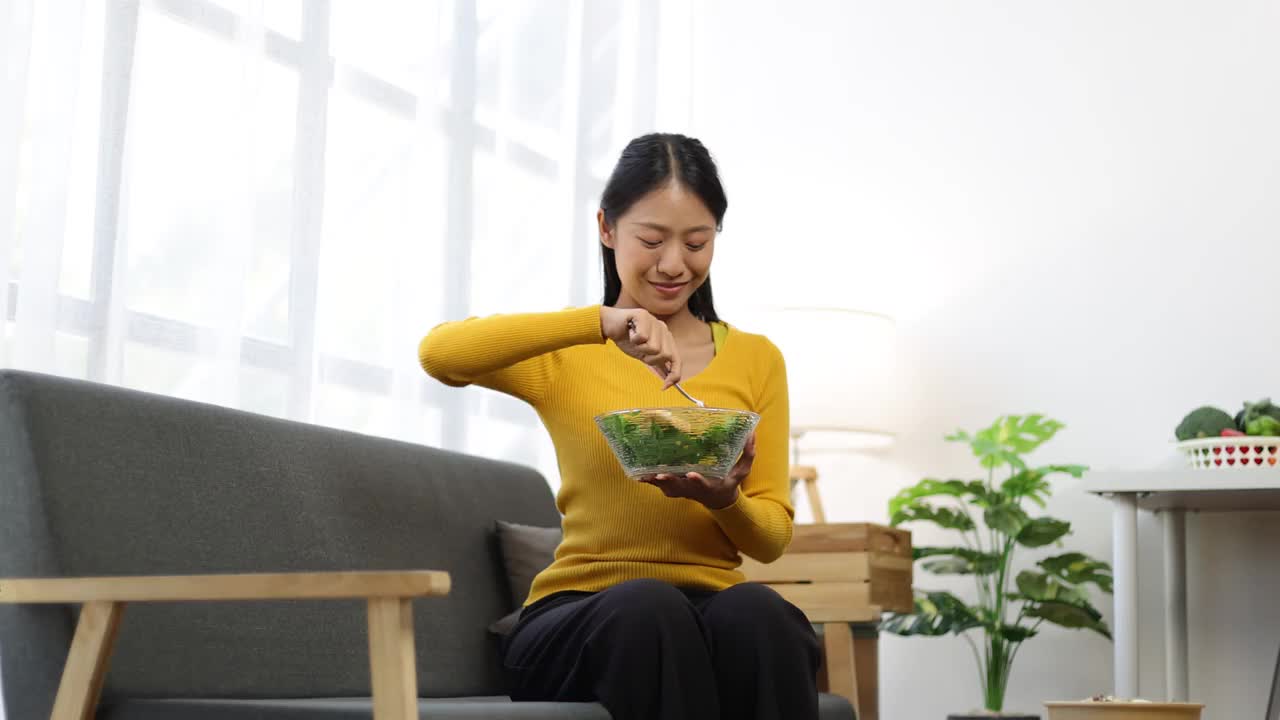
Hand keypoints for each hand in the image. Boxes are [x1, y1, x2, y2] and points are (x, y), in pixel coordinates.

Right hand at [600, 306, 682, 387]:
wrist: (609, 325)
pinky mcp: (644, 316)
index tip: (664, 387)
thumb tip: (668, 380)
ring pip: (654, 347)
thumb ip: (657, 364)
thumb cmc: (626, 340)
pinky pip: (642, 337)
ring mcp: (654, 321)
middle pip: (665, 355)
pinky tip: (630, 332)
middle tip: (639, 350)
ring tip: (634, 340)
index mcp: (666, 338)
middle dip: (649, 358)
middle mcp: (663, 329)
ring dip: (640, 348)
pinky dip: (633, 339)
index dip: (673, 374)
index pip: (676, 359)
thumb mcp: (643, 355)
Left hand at [640, 433, 755, 508]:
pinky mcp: (674, 489)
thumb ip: (747, 454)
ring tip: (643, 475)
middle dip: (669, 482)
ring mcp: (682, 491)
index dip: (697, 480)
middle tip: (659, 475)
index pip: (703, 483)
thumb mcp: (742, 471)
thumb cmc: (729, 482)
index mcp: (710, 485)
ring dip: (655, 482)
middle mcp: (694, 490)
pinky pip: (660, 485)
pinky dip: (650, 480)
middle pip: (679, 487)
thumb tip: (752, 433)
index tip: (692, 475)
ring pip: (667, 488)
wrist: (717, 500)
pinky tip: (638, 473)